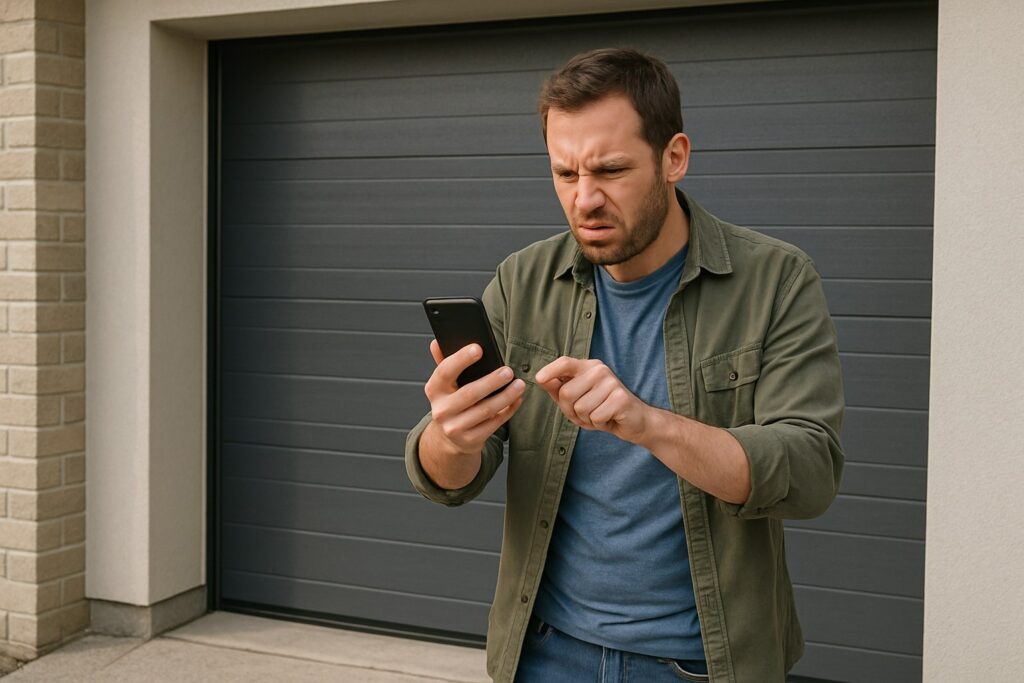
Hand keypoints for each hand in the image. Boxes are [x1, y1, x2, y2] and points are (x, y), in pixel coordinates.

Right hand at [424, 340, 525, 456]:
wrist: (450, 437)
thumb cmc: (453, 401)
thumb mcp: (445, 384)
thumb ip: (444, 362)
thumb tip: (436, 342)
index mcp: (434, 390)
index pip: (444, 371)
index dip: (461, 359)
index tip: (479, 348)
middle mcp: (441, 410)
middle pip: (469, 393)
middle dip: (491, 381)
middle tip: (508, 371)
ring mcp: (455, 428)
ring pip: (485, 410)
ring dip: (505, 397)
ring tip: (519, 385)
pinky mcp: (470, 440)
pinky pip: (494, 424)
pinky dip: (508, 411)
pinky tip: (517, 400)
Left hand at [534, 357, 649, 444]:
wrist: (634, 421)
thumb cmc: (601, 409)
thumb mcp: (576, 400)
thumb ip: (559, 390)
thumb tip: (541, 379)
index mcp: (587, 367)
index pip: (565, 362)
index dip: (550, 370)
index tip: (538, 378)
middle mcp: (599, 370)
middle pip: (566, 393)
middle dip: (571, 411)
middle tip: (586, 413)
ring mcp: (611, 382)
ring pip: (580, 408)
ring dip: (586, 419)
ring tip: (599, 415)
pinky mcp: (620, 398)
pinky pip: (595, 417)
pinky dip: (599, 424)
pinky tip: (609, 419)